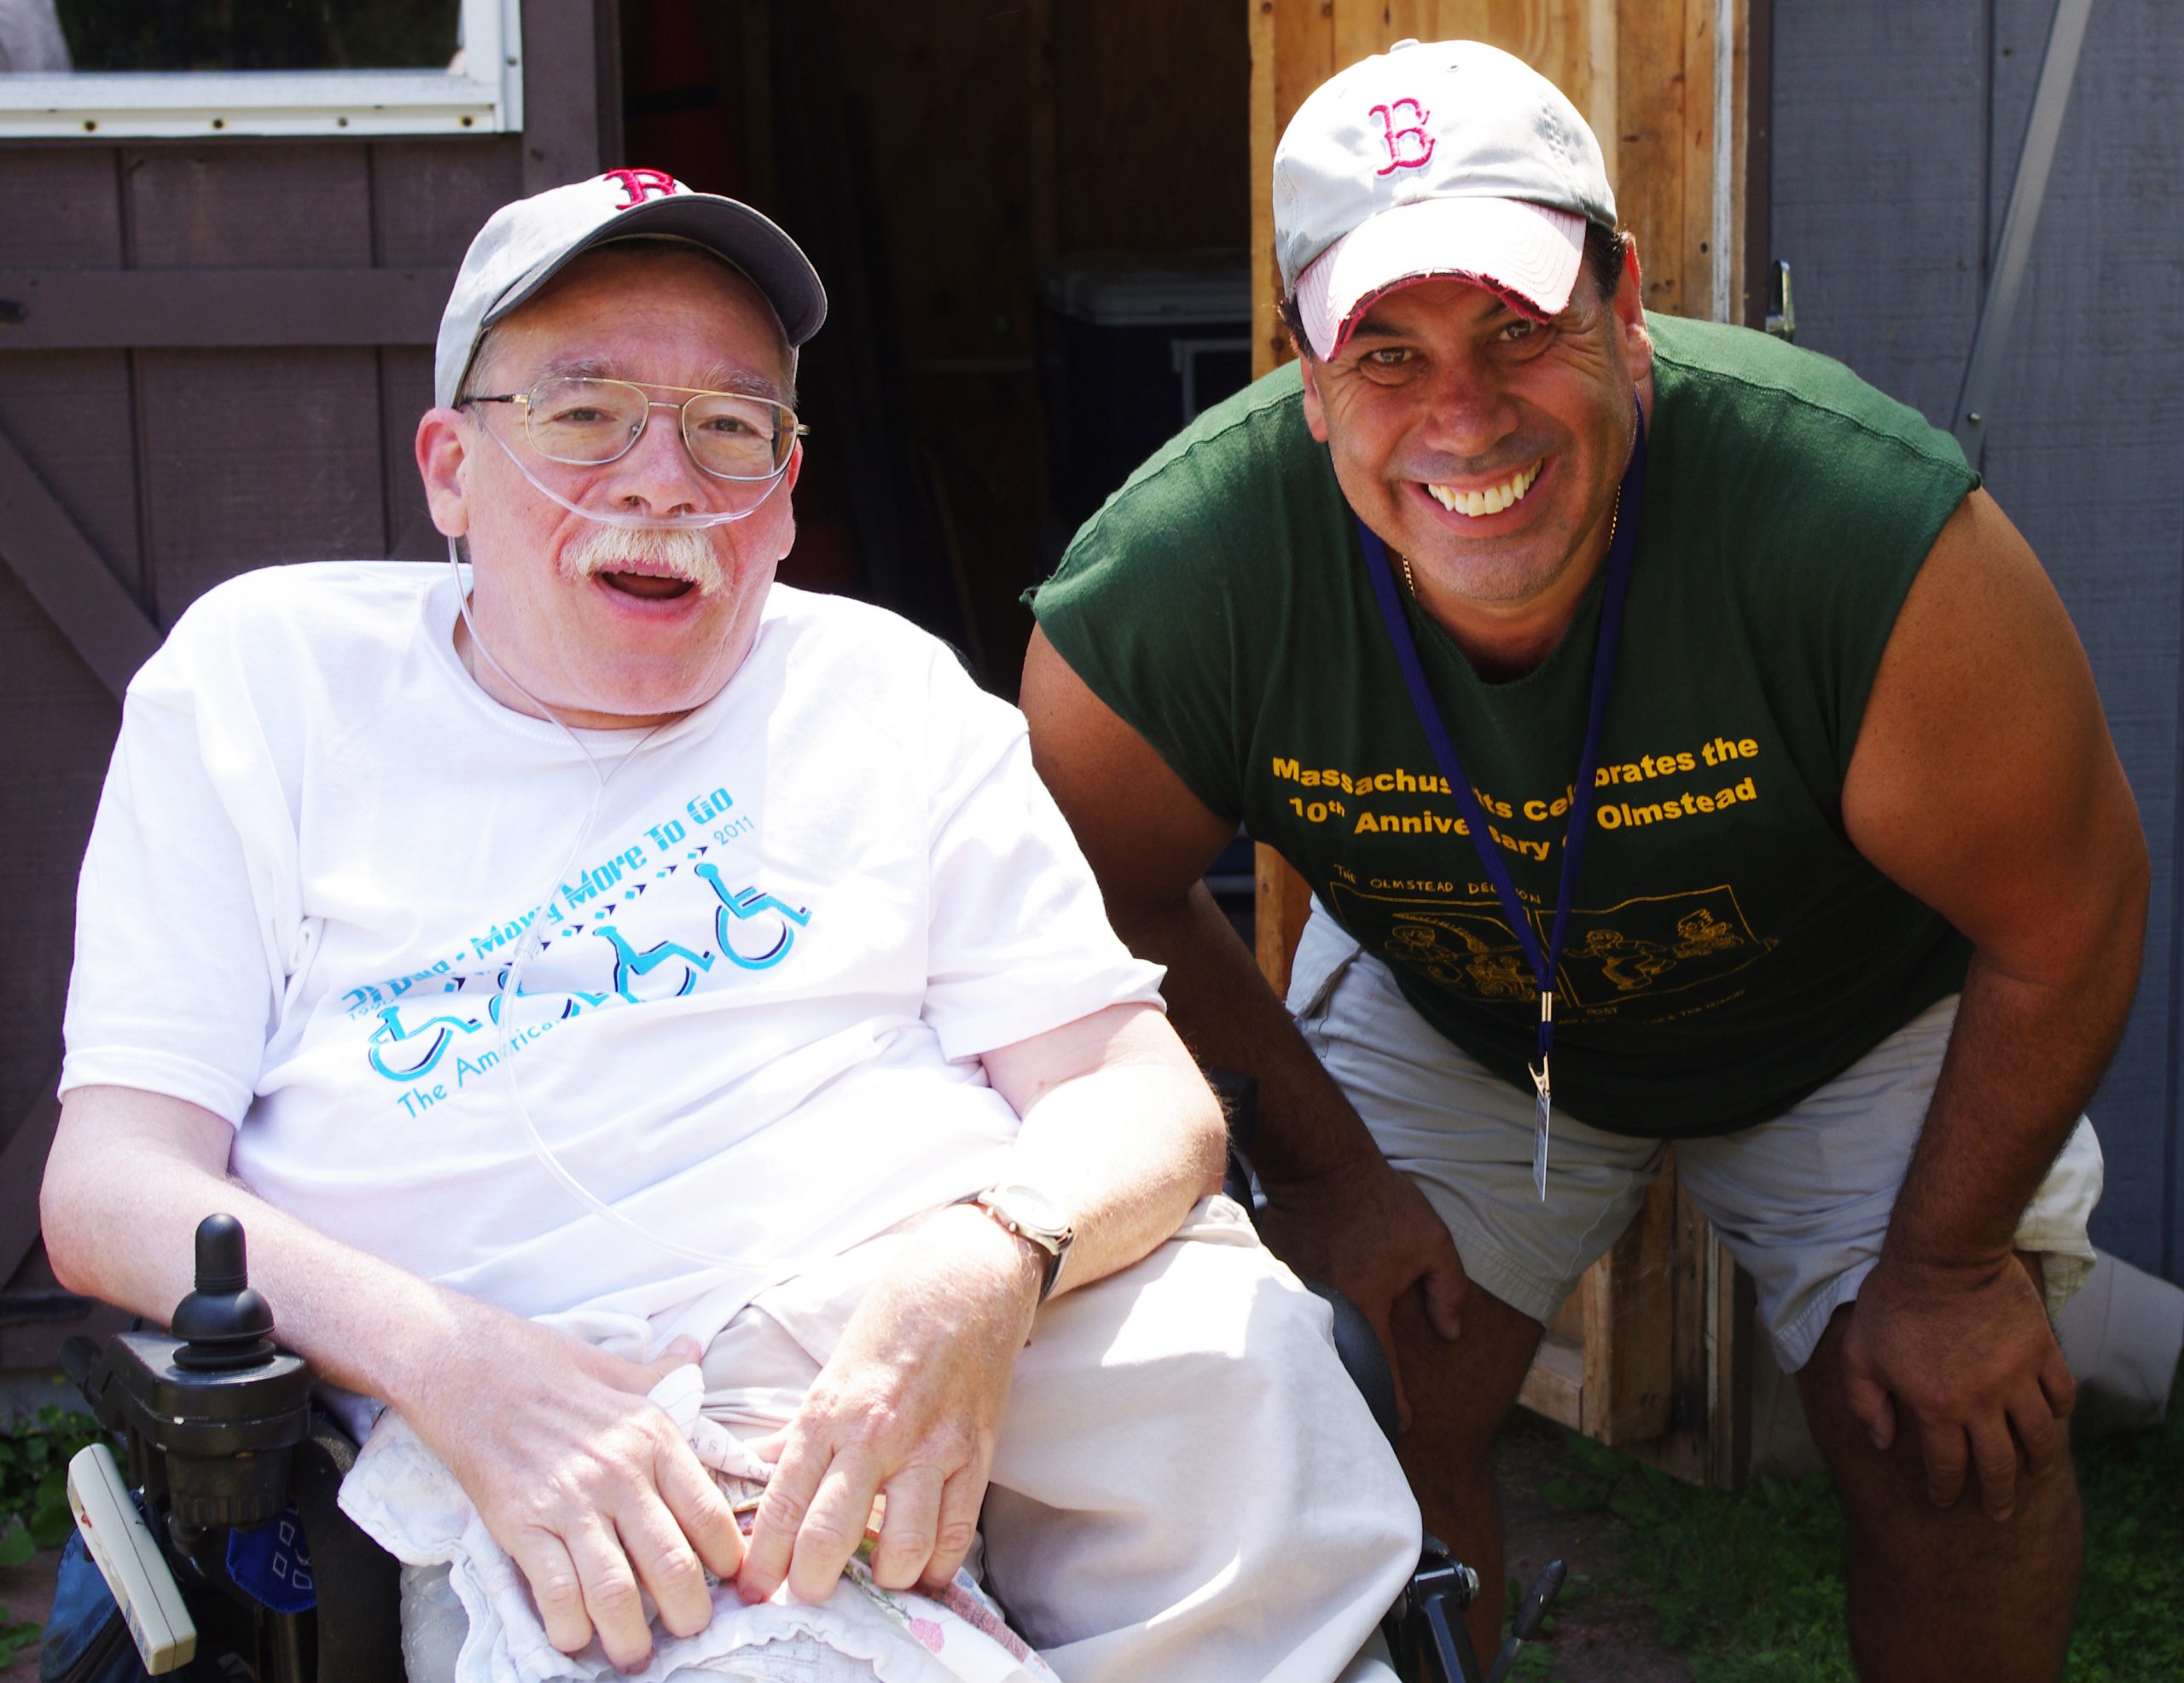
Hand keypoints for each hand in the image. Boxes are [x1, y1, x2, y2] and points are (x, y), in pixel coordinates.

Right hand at [399, 1301, 745, 1669]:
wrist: (464, 1369)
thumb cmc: (542, 1367)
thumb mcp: (616, 1368)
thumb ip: (659, 1374)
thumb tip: (692, 1352)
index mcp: (654, 1437)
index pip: (710, 1514)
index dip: (727, 1560)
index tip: (726, 1583)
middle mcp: (620, 1473)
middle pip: (673, 1565)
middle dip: (688, 1614)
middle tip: (688, 1633)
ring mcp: (570, 1502)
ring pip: (617, 1592)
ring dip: (631, 1638)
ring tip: (636, 1655)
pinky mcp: (521, 1525)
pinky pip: (557, 1593)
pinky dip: (570, 1629)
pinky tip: (576, 1638)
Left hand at [736, 1208, 1041, 1604]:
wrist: (969, 1278)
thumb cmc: (894, 1320)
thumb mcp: (831, 1372)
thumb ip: (799, 1433)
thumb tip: (759, 1479)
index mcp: (827, 1413)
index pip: (782, 1505)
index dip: (763, 1562)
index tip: (753, 1591)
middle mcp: (873, 1435)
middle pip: (830, 1537)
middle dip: (811, 1584)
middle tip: (809, 1596)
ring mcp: (930, 1447)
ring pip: (902, 1549)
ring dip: (886, 1579)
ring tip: (877, 1578)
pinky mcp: (976, 1453)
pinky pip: (957, 1533)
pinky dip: (940, 1566)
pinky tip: (927, 1569)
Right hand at [1253, 1154, 1465, 1428]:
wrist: (1321, 1164)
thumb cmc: (1380, 1201)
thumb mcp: (1430, 1240)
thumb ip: (1447, 1289)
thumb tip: (1451, 1333)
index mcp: (1366, 1304)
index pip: (1383, 1371)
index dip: (1395, 1405)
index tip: (1403, 1425)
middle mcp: (1327, 1306)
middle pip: (1341, 1368)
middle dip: (1357, 1396)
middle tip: (1372, 1418)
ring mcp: (1296, 1294)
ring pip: (1312, 1346)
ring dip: (1329, 1366)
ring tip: (1342, 1390)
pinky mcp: (1276, 1279)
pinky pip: (1292, 1318)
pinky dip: (1304, 1333)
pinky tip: (1309, 1345)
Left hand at [1840, 1253, 2074, 1520]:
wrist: (1943, 1255)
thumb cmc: (1892, 1302)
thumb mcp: (1858, 1352)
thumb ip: (1865, 1402)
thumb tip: (1882, 1443)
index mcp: (1936, 1406)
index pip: (1947, 1467)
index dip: (1946, 1491)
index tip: (1944, 1502)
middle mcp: (1982, 1402)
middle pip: (1999, 1466)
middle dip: (1997, 1497)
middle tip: (1998, 1514)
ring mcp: (2017, 1377)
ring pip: (2040, 1438)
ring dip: (2037, 1464)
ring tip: (2032, 1475)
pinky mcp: (2042, 1350)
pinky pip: (2062, 1395)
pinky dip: (2060, 1414)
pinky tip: (2052, 1421)